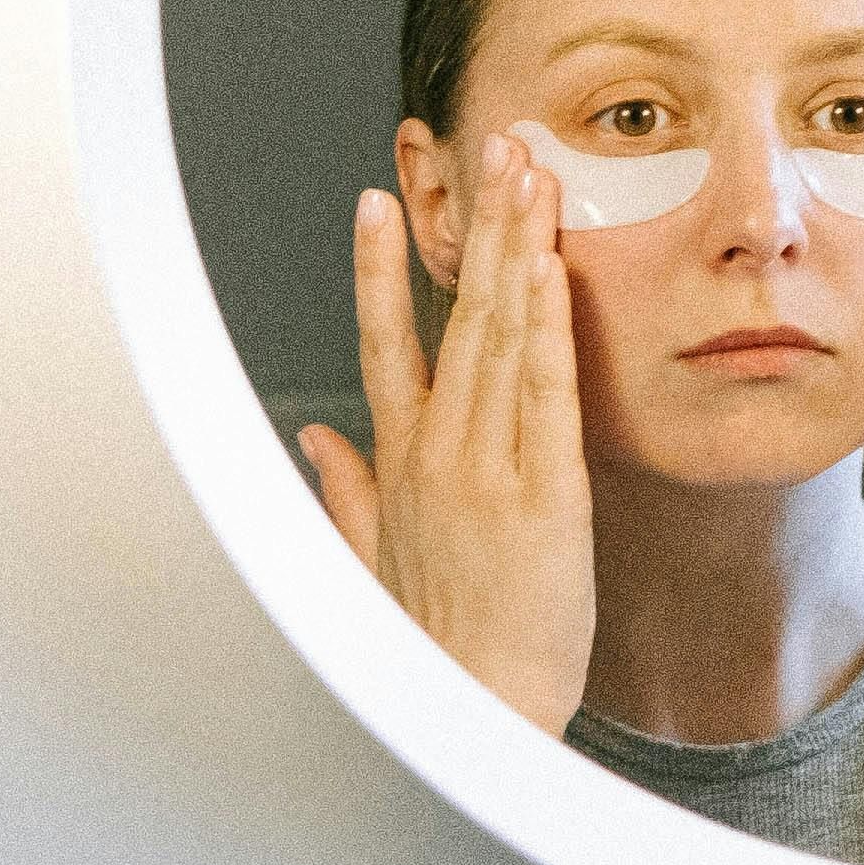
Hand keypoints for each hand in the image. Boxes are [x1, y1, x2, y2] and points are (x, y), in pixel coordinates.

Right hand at [297, 139, 596, 734]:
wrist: (477, 713)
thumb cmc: (438, 647)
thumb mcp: (370, 562)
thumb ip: (341, 492)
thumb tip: (311, 437)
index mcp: (397, 466)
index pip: (383, 344)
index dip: (375, 269)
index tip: (374, 202)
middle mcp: (437, 455)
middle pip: (456, 317)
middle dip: (478, 227)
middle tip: (495, 151)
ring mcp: (489, 470)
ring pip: (503, 338)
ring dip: (519, 251)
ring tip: (532, 180)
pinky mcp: (546, 495)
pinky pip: (547, 394)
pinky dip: (548, 328)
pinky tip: (553, 271)